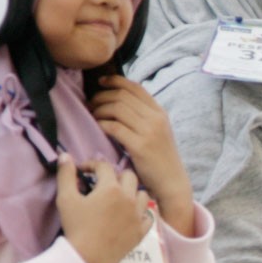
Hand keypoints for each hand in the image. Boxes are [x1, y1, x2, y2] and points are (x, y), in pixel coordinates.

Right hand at [56, 155, 153, 262]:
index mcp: (111, 188)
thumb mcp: (66, 198)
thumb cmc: (76, 227)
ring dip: (132, 191)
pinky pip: (148, 216)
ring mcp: (138, 215)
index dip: (92, 164)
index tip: (83, 170)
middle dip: (116, 175)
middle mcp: (129, 198)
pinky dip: (142, 212)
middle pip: (129, 175)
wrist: (87, 258)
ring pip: (143, 194)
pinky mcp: (142, 231)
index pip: (104, 166)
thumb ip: (66, 175)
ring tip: (120, 197)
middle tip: (103, 183)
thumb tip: (65, 155)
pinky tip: (132, 214)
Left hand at [89, 76, 194, 234]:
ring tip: (93, 116)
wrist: (171, 182)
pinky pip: (114, 126)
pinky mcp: (140, 145)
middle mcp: (156, 118)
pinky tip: (98, 127)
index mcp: (160, 112)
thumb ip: (143, 116)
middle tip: (91, 104)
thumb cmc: (159, 158)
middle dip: (102, 96)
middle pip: (122, 96)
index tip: (101, 82)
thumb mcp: (157, 131)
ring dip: (99, 110)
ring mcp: (149, 131)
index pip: (135, 87)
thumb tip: (118, 101)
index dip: (115, 80)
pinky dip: (102, 124)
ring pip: (117, 108)